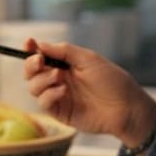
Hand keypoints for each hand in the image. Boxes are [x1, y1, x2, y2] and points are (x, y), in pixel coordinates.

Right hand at [23, 38, 155, 146]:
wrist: (126, 107)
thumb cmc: (112, 81)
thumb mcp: (89, 59)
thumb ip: (64, 51)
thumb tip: (40, 44)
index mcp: (65, 64)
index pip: (41, 55)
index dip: (31, 49)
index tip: (29, 43)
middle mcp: (59, 79)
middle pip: (31, 72)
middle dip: (31, 65)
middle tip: (40, 61)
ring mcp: (58, 96)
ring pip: (33, 87)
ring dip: (42, 80)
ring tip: (59, 77)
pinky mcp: (60, 112)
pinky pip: (43, 103)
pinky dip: (49, 94)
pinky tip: (63, 91)